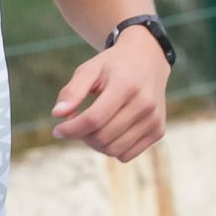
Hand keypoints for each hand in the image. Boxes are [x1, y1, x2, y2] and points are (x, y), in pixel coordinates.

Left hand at [51, 35, 168, 160]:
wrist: (147, 60)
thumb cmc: (113, 66)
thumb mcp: (89, 69)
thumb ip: (72, 91)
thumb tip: (57, 114)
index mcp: (126, 85)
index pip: (94, 119)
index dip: (71, 129)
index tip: (57, 130)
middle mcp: (144, 104)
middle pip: (102, 137)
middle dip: (81, 135)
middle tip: (75, 124)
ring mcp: (154, 120)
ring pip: (113, 150)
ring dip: (95, 144)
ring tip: (91, 127)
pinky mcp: (158, 131)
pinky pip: (126, 155)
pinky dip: (111, 149)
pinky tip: (108, 132)